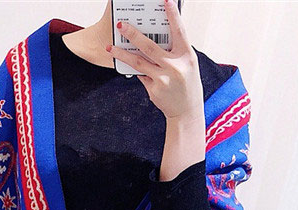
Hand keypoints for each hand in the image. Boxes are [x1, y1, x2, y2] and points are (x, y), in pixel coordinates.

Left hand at [106, 0, 203, 122]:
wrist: (186, 111)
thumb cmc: (187, 84)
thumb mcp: (187, 64)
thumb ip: (174, 51)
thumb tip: (156, 36)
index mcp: (187, 56)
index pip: (178, 31)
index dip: (173, 15)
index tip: (165, 1)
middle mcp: (174, 66)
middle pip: (150, 46)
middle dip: (133, 34)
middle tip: (120, 25)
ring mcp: (163, 79)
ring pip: (138, 62)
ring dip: (122, 53)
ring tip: (110, 47)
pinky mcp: (154, 90)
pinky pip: (140, 75)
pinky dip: (133, 69)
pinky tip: (124, 63)